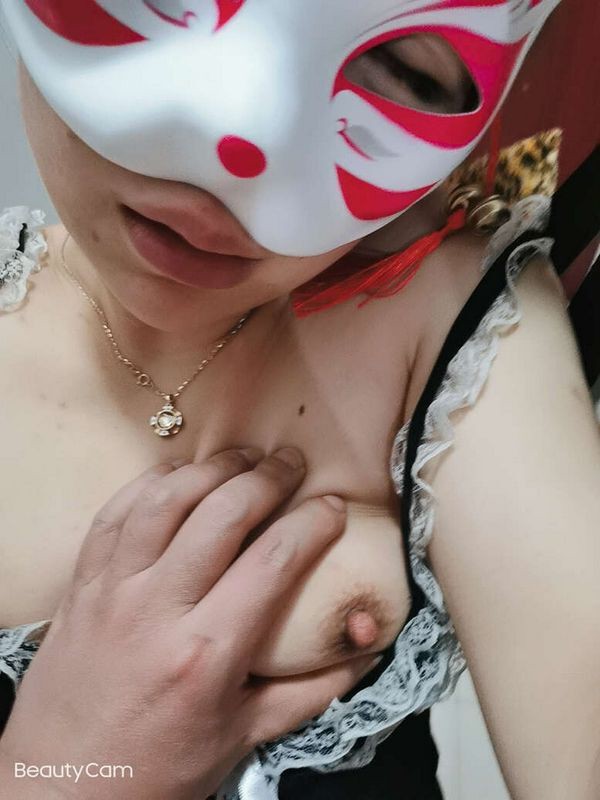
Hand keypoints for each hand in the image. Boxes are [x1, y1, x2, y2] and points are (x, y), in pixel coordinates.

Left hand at [0, 448, 379, 799]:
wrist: (58, 789)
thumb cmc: (156, 771)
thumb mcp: (243, 738)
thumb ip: (312, 690)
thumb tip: (365, 647)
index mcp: (207, 654)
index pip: (274, 561)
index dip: (313, 523)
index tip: (333, 507)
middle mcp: (157, 610)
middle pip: (221, 515)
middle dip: (266, 478)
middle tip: (292, 464)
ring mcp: (112, 592)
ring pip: (165, 501)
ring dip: (210, 468)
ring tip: (242, 457)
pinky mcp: (81, 585)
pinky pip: (114, 514)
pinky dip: (149, 483)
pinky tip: (178, 474)